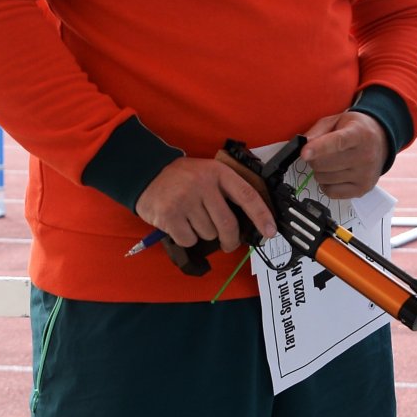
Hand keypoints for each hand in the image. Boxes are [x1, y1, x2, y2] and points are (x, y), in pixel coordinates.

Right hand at [135, 156, 275, 251]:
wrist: (146, 173)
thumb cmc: (184, 178)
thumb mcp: (209, 173)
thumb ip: (227, 192)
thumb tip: (251, 222)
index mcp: (219, 173)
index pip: (247, 195)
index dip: (262, 216)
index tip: (270, 232)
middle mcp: (203, 185)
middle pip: (228, 224)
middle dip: (231, 240)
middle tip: (229, 244)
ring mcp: (185, 200)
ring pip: (208, 234)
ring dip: (204, 234)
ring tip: (193, 220)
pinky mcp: (169, 216)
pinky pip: (189, 240)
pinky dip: (187, 239)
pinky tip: (180, 225)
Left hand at [299, 111, 385, 198]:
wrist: (382, 140)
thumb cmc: (356, 130)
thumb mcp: (338, 121)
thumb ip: (319, 130)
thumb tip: (304, 144)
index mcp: (359, 134)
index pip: (338, 142)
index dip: (319, 148)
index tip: (304, 153)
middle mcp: (366, 155)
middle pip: (324, 163)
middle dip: (314, 158)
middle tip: (320, 153)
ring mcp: (365, 174)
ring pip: (323, 178)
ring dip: (320, 171)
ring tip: (330, 162)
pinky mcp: (362, 189)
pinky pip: (330, 192)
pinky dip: (326, 184)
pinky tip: (334, 174)